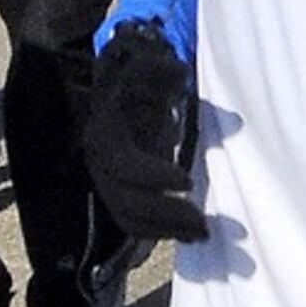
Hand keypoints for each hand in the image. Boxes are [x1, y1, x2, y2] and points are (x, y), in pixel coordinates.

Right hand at [84, 23, 206, 241]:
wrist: (130, 92)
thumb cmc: (144, 81)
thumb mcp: (153, 70)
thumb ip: (163, 71)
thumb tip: (177, 71)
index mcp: (106, 133)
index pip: (121, 163)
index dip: (152, 175)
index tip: (187, 181)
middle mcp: (102, 164)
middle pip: (125, 200)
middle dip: (165, 213)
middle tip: (203, 221)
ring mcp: (110, 183)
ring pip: (130, 218)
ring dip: (167, 230)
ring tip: (203, 234)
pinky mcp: (124, 197)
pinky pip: (137, 224)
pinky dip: (164, 232)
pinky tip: (195, 236)